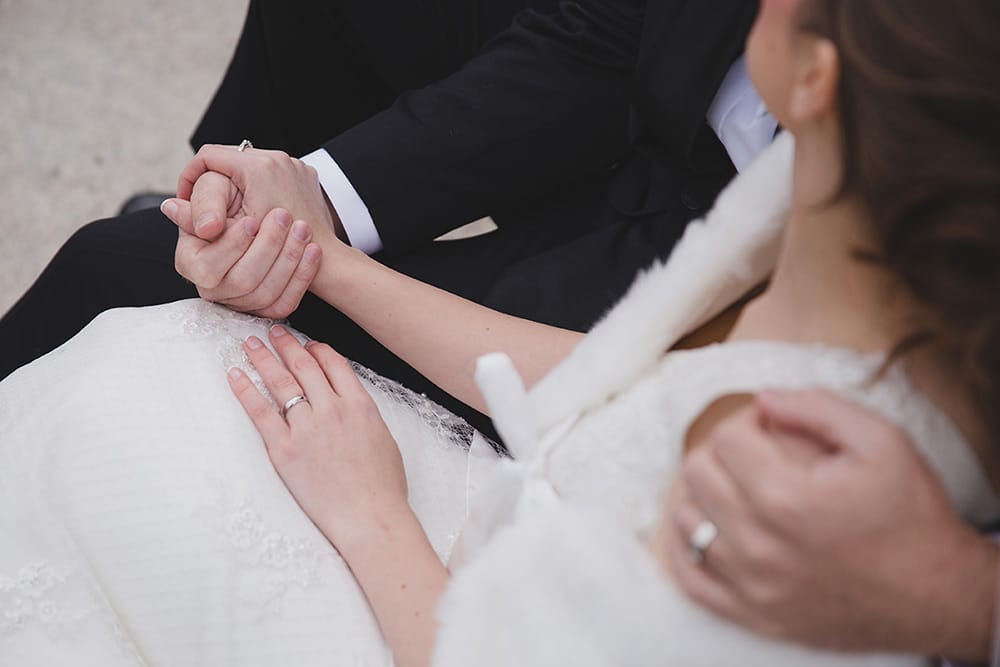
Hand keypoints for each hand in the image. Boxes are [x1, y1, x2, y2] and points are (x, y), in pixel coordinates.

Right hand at [164, 202, 322, 317]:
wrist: (263, 228)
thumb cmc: (231, 203)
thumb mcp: (217, 194)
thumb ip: (202, 200)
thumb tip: (172, 207)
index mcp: (191, 264)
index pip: (209, 265)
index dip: (232, 243)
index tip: (252, 222)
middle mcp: (214, 290)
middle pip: (243, 279)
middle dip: (267, 246)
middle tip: (284, 216)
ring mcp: (244, 303)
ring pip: (266, 292)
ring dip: (289, 258)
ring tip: (302, 229)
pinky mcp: (271, 308)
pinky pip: (287, 301)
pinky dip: (302, 275)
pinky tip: (312, 250)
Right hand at [175, 144, 343, 245]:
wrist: (328, 261)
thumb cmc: (282, 250)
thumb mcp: (234, 231)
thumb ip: (200, 217)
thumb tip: (168, 206)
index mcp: (258, 167)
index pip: (209, 156)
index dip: (191, 176)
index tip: (187, 197)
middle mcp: (280, 159)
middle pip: (233, 159)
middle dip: (216, 181)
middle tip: (207, 205)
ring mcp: (297, 166)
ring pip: (255, 166)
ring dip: (240, 184)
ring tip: (232, 208)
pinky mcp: (307, 176)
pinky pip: (276, 174)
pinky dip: (263, 188)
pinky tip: (259, 209)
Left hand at [227, 325, 408, 547]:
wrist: (371, 517)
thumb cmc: (382, 486)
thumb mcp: (384, 438)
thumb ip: (364, 415)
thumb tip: (349, 403)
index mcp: (359, 404)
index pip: (333, 363)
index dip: (317, 350)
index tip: (306, 344)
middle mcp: (332, 409)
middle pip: (304, 366)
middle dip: (286, 345)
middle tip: (273, 333)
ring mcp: (307, 429)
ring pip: (281, 383)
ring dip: (264, 358)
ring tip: (251, 344)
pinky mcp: (285, 450)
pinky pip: (260, 412)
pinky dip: (246, 390)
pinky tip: (235, 375)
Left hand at [662, 390, 997, 660]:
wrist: (938, 594)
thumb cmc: (911, 514)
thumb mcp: (882, 441)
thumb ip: (817, 408)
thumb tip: (762, 399)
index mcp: (787, 499)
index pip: (726, 438)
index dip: (747, 420)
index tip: (769, 425)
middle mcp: (760, 545)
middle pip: (697, 474)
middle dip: (720, 452)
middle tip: (751, 453)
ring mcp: (752, 585)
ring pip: (685, 522)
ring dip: (702, 495)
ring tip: (734, 487)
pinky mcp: (752, 614)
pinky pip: (690, 578)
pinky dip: (688, 548)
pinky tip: (709, 527)